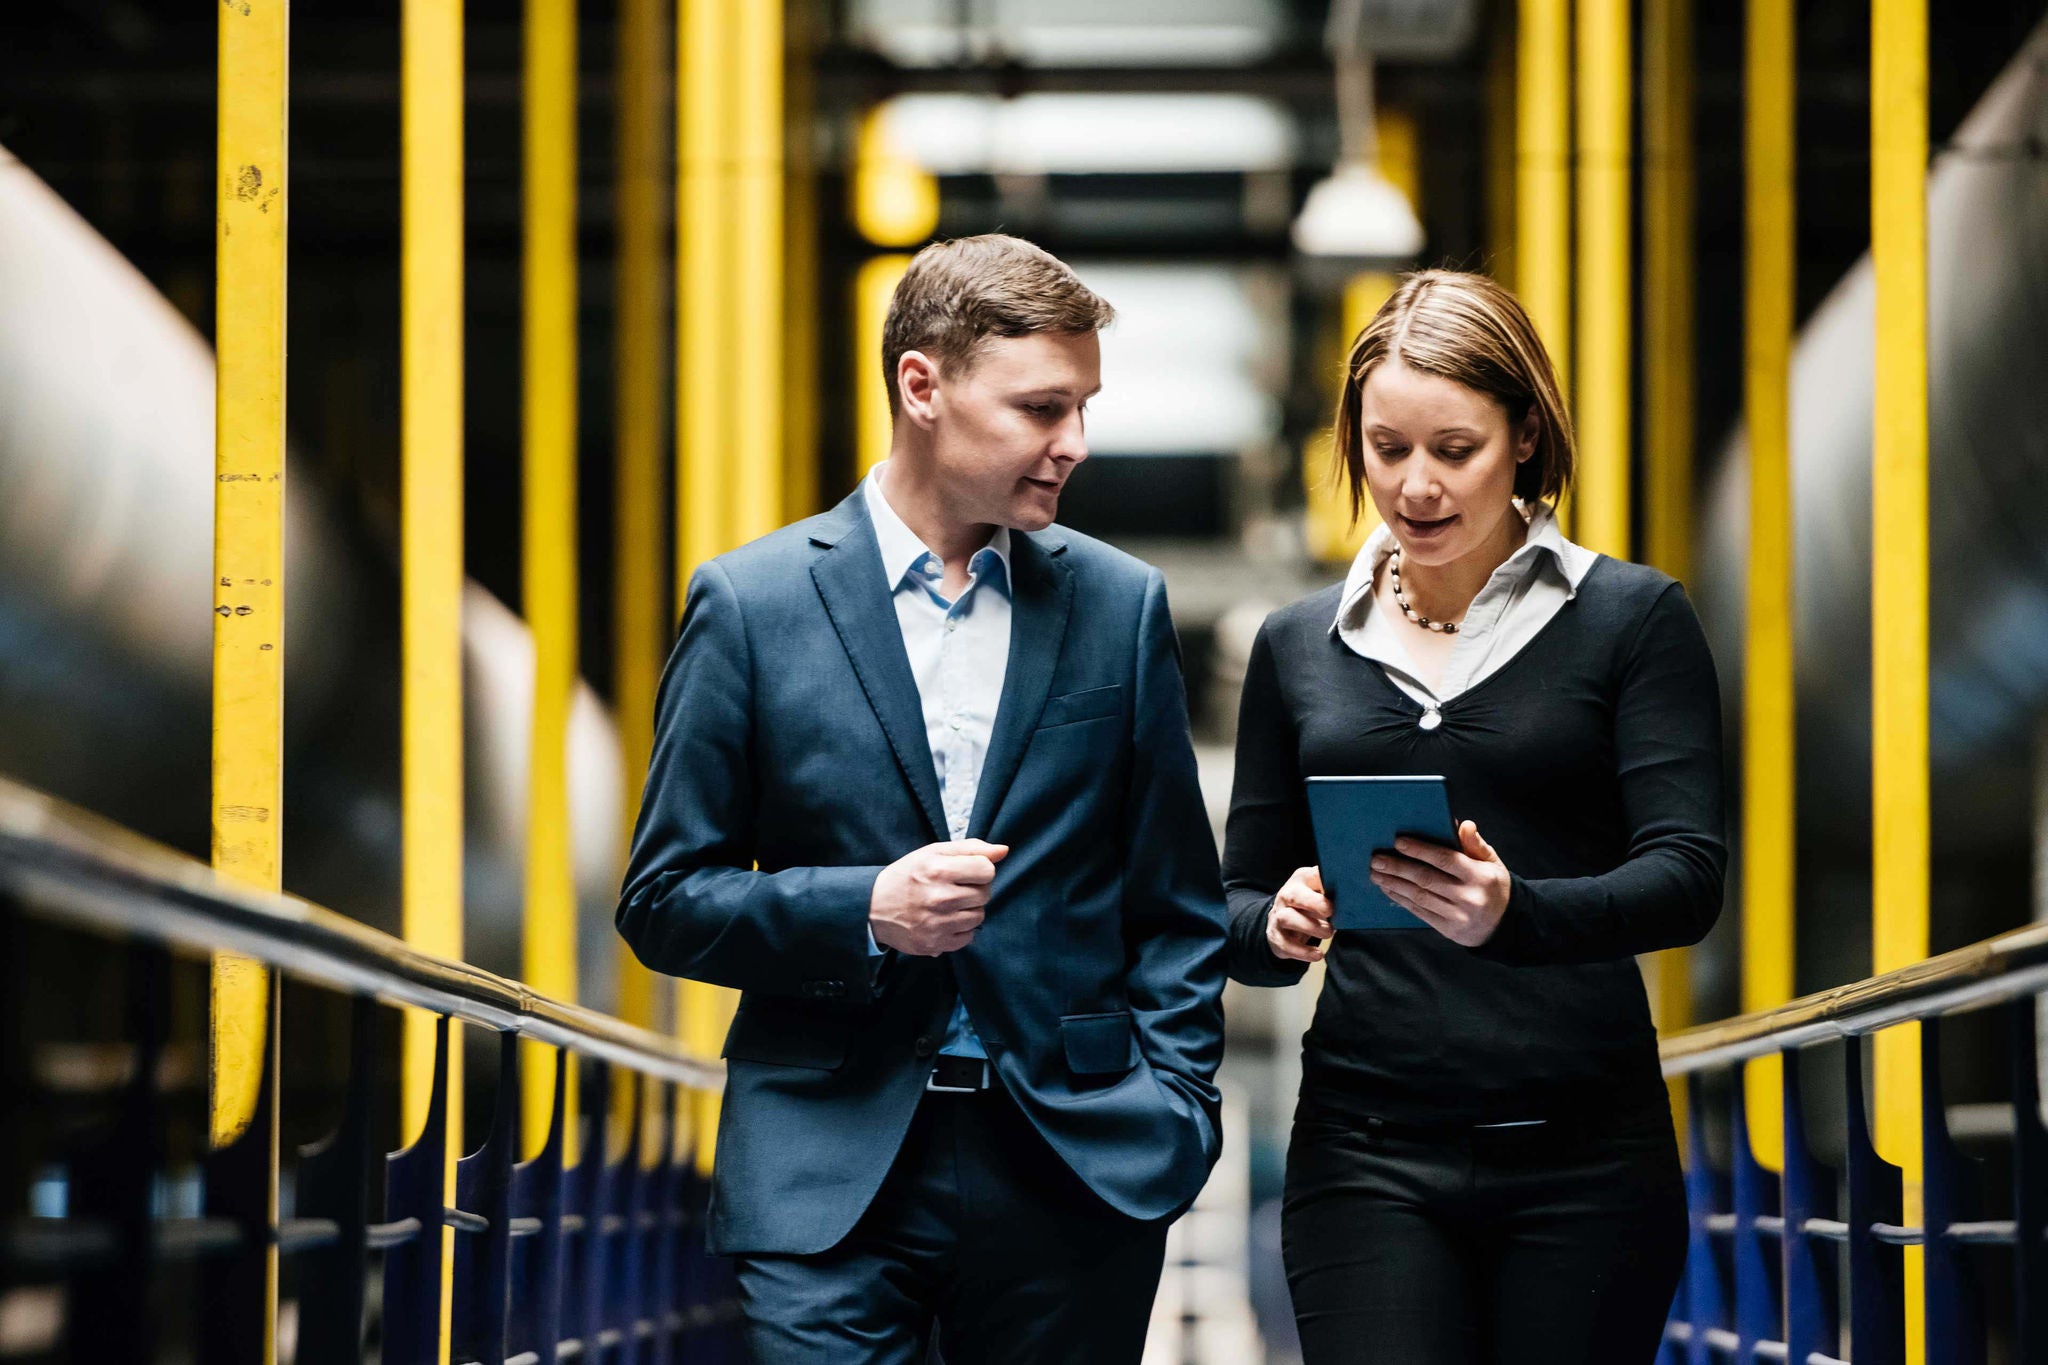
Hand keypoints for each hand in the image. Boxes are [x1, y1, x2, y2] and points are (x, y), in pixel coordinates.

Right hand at [869, 840, 1008, 956]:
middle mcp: (939, 898)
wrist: (873, 907)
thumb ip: (970, 848)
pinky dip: (961, 929)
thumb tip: (1003, 850)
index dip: (981, 869)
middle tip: (955, 888)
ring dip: (969, 909)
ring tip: (949, 904)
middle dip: (975, 889)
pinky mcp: (935, 943)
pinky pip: (968, 937)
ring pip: (979, 916)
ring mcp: (937, 923)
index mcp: (938, 870)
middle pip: (985, 894)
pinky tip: (945, 920)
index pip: (987, 870)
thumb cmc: (907, 876)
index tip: (967, 871)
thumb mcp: (933, 853)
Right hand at [1266, 866, 1332, 964]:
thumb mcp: (1319, 891)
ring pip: (1287, 918)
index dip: (1322, 881)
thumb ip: (1333, 888)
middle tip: (1331, 911)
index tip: (1339, 890)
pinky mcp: (1275, 936)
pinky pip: (1285, 944)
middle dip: (1313, 903)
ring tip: (1329, 933)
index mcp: (1301, 880)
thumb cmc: (1308, 903)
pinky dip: (1302, 951)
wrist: (1282, 920)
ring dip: (1310, 927)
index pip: (1310, 875)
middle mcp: (1286, 896)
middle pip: (1294, 896)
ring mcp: (1278, 916)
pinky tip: (1318, 954)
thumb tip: (1357, 889)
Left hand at [1370, 821, 1510, 946]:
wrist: (1504, 924)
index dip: (1421, 851)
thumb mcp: (1492, 862)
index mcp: (1480, 876)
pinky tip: (1388, 888)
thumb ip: (1475, 844)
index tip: (1398, 842)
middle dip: (1398, 868)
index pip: (1446, 860)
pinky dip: (1401, 899)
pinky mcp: (1447, 929)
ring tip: (1376, 873)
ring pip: (1419, 897)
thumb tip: (1463, 824)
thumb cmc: (1492, 885)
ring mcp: (1457, 915)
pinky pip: (1419, 912)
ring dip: (1394, 884)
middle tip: (1377, 859)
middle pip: (1427, 879)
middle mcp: (1468, 897)